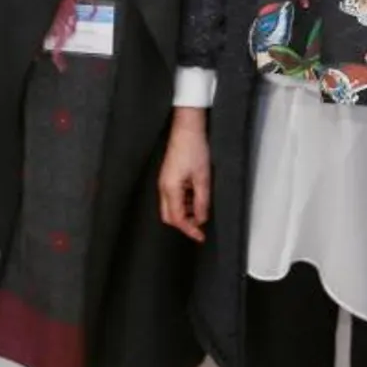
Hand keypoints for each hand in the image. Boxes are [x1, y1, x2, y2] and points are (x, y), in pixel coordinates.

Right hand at [158, 108, 210, 241]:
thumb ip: (202, 201)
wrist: (187, 129)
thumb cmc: (194, 149)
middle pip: (169, 217)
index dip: (189, 230)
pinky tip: (196, 198)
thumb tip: (201, 219)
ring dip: (185, 213)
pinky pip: (173, 197)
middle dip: (184, 224)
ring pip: (171, 207)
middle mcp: (163, 187)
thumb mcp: (203, 178)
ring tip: (201, 208)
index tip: (201, 237)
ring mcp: (164, 182)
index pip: (177, 219)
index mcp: (170, 189)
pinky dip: (184, 203)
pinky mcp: (168, 178)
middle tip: (200, 226)